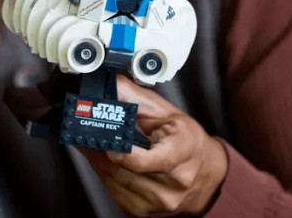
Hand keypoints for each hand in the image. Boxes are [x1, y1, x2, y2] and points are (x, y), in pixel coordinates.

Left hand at [81, 76, 228, 215]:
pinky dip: (106, 175)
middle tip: (85, 133)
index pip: (153, 161)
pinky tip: (107, 161)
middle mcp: (175, 180)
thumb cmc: (186, 140)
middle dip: (101, 150)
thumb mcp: (166, 112)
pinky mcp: (145, 211)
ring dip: (99, 162)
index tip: (109, 145)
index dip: (127, 155)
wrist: (206, 173)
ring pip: (115, 182)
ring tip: (95, 144)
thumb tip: (109, 86)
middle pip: (126, 171)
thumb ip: (134, 97)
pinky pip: (114, 192)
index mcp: (183, 150)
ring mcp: (160, 200)